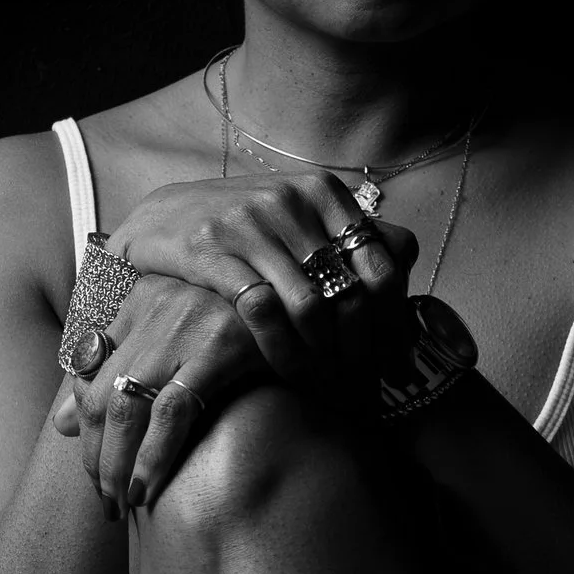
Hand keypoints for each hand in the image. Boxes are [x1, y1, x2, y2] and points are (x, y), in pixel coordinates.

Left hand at [51, 268, 271, 521]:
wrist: (315, 324)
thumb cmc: (246, 340)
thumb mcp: (176, 347)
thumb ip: (119, 375)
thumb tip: (61, 423)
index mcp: (140, 297)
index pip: (88, 372)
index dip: (87, 429)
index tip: (95, 470)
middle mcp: (157, 302)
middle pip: (103, 393)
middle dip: (98, 456)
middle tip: (105, 500)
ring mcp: (188, 322)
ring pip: (127, 405)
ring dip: (118, 465)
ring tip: (121, 504)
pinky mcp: (222, 346)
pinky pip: (173, 411)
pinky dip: (153, 455)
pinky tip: (148, 488)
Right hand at [103, 174, 414, 383]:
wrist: (163, 217)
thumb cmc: (245, 227)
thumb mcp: (301, 217)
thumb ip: (351, 238)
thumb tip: (410, 274)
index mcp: (323, 192)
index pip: (383, 266)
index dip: (393, 322)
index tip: (392, 359)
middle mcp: (290, 200)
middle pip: (350, 292)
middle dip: (361, 347)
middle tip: (364, 382)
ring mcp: (249, 222)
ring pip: (309, 307)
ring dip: (321, 355)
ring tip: (327, 382)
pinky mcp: (210, 249)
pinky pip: (261, 310)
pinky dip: (280, 347)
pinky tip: (285, 367)